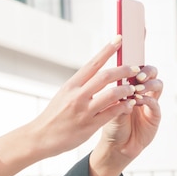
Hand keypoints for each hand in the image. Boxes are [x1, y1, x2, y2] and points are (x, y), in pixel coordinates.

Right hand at [0, 35, 143, 175]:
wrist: (40, 136)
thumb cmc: (54, 115)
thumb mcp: (64, 95)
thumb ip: (80, 86)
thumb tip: (98, 75)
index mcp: (71, 85)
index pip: (92, 63)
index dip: (107, 50)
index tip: (119, 39)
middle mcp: (77, 96)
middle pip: (106, 76)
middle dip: (124, 70)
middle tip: (135, 68)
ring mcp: (84, 111)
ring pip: (112, 94)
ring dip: (127, 90)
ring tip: (134, 89)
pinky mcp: (89, 126)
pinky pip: (112, 113)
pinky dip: (124, 107)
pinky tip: (130, 105)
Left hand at [97, 64, 162, 160]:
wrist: (116, 146)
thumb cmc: (110, 124)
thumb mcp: (108, 107)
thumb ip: (114, 94)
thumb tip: (119, 82)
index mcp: (128, 86)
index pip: (135, 67)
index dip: (135, 60)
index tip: (133, 56)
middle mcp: (141, 91)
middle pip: (151, 72)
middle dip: (146, 71)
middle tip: (138, 76)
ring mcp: (149, 102)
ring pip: (157, 85)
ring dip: (148, 84)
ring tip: (137, 89)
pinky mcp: (154, 116)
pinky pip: (155, 103)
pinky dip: (147, 100)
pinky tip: (138, 101)